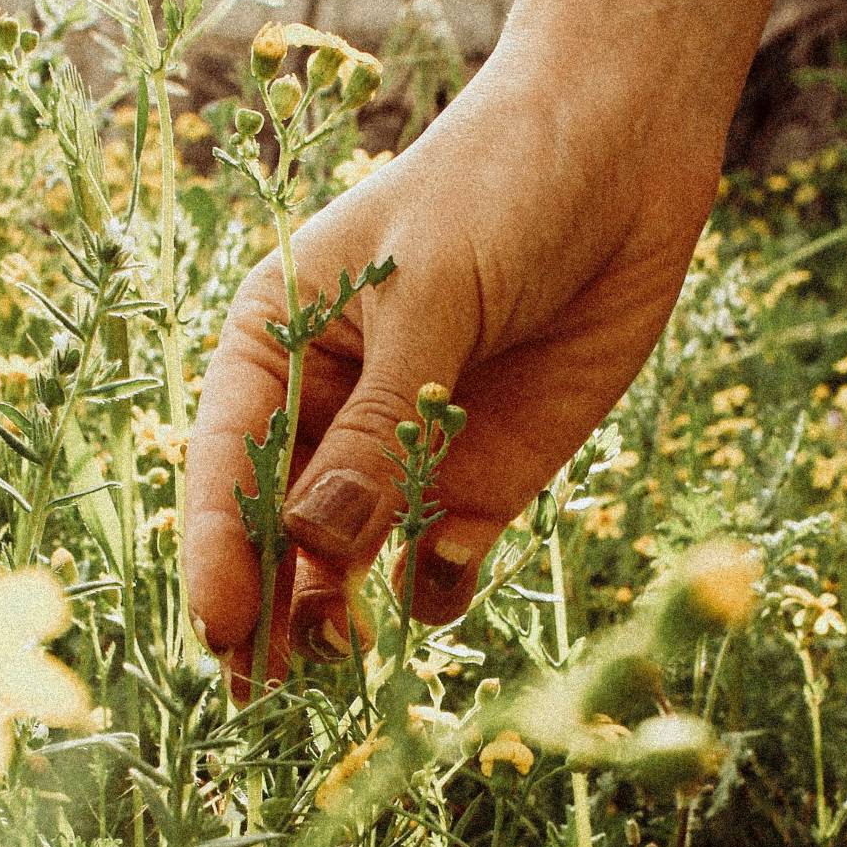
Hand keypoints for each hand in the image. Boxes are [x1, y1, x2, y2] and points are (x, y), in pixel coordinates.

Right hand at [182, 42, 722, 695]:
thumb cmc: (500, 187)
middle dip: (267, 608)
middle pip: (278, 530)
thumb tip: (318, 545)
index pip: (229, 464)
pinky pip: (438, 558)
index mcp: (278, 344)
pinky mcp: (480, 476)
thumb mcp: (430, 297)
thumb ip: (380, 426)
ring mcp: (403, 450)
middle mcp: (328, 410)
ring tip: (331, 675)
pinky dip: (433, 587)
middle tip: (258, 696)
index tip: (222, 626)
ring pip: (349, 560)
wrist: (626, 150)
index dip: (221, 550)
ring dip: (338, 617)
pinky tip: (439, 589)